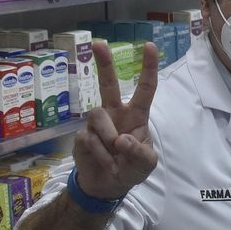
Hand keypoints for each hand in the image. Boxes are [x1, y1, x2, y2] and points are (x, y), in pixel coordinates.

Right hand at [74, 41, 160, 199]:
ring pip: (98, 116)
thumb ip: (139, 153)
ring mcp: (97, 123)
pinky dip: (99, 154)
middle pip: (108, 84)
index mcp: (136, 115)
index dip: (148, 68)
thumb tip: (120, 140)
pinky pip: (89, 138)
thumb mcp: (146, 164)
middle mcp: (115, 113)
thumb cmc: (130, 169)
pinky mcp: (81, 134)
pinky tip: (104, 161)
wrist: (107, 186)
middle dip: (104, 63)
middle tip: (98, 43)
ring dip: (108, 139)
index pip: (145, 89)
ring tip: (114, 157)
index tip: (149, 47)